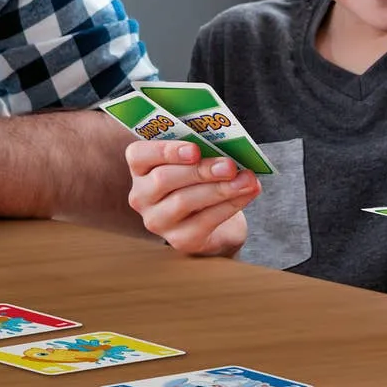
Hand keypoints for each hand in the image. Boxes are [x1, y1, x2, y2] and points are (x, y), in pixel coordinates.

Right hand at [125, 140, 255, 256]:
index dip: (165, 151)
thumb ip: (204, 150)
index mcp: (141, 168)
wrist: (213, 220)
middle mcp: (142, 196)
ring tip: (246, 180)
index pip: (139, 155)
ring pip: (184, 201)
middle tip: (229, 166)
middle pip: (164, 179)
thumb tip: (229, 145)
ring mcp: (158, 221)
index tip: (194, 149)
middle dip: (201, 170)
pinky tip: (247, 193)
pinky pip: (205, 220)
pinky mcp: (180, 240)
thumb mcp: (197, 161)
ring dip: (220, 188)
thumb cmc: (201, 181)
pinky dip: (230, 205)